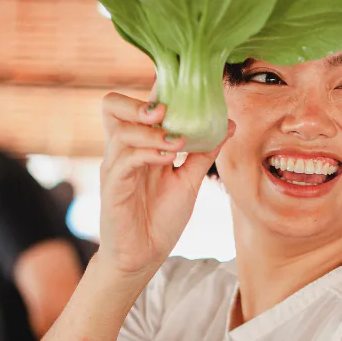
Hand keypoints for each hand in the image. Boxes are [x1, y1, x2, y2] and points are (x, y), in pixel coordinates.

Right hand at [97, 88, 234, 280]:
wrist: (144, 256)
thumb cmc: (161, 218)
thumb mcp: (188, 181)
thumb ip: (203, 152)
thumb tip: (229, 124)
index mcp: (139, 145)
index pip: (139, 105)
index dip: (157, 89)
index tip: (185, 84)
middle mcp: (123, 151)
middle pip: (112, 105)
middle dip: (138, 102)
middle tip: (167, 110)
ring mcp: (115, 168)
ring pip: (121, 131)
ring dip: (152, 132)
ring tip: (178, 142)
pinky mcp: (113, 187)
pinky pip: (125, 160)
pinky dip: (148, 154)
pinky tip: (169, 159)